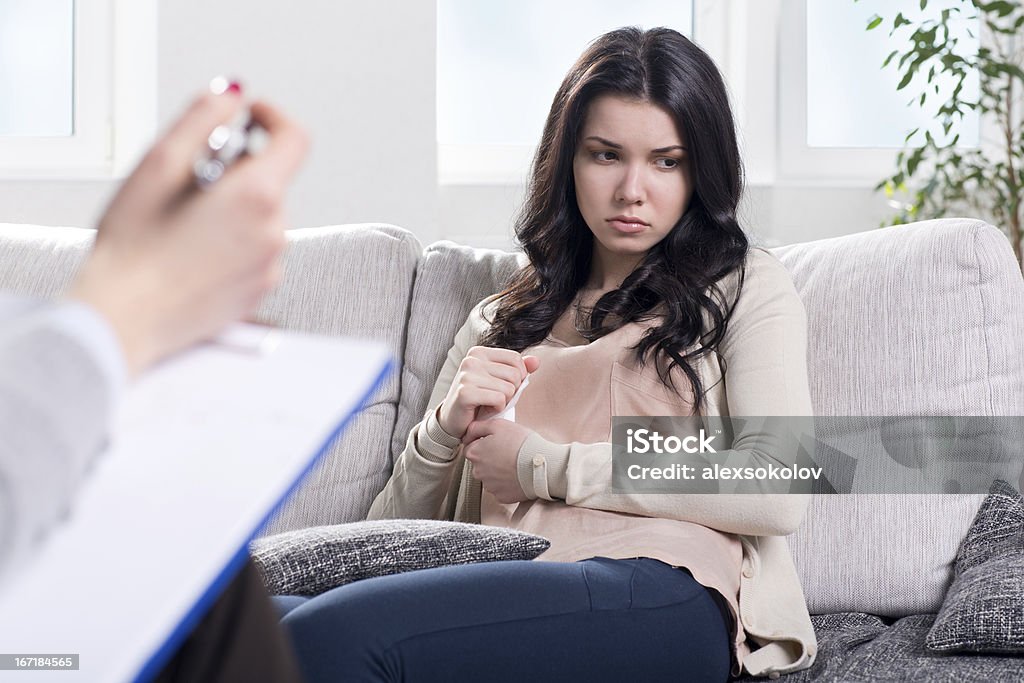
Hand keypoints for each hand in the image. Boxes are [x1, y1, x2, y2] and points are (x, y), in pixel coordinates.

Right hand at [68, 87, 308, 375]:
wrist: (125, 319)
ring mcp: (270, 266)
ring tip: (185, 223)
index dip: (271, 118)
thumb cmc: (134, 250)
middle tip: (189, 181)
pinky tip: (193, 251)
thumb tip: (231, 97)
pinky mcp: (259, 291)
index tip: (249, 116)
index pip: (295, 138)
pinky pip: (255, 249)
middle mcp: (274, 232)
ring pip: (261, 216)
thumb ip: (201, 120)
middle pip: (271, 180)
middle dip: (236, 170)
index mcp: (257, 197)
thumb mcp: (158, 165)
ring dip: (232, 207)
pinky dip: (232, 240)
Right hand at [437, 347, 539, 438]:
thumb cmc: (479, 400)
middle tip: (493, 399)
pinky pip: (499, 399)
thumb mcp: (499, 381)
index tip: (502, 387)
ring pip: (509, 389)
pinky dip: (496, 409)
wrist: (453, 421)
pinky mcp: (465, 392)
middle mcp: (471, 359)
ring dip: (503, 402)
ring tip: (487, 404)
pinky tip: (484, 410)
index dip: (518, 377)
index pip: (516, 359)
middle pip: (515, 375)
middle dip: (510, 392)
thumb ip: (518, 369)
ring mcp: (467, 375)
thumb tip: (536, 361)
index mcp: (479, 352)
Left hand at [463, 419, 533, 503]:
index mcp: (475, 453)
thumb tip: (469, 432)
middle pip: (480, 463)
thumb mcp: (498, 425)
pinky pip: (501, 488)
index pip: (471, 447)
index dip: (483, 443)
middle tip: (508, 451)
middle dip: (490, 458)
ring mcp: (489, 486)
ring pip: (490, 477)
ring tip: (514, 464)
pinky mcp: (501, 496)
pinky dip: (507, 483)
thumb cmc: (522, 444)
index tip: (496, 442)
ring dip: (498, 471)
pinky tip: (517, 475)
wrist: (542, 465)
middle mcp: (478, 472)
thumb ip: (478, 427)